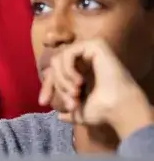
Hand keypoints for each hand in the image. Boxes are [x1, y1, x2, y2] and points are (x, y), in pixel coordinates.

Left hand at [38, 39, 153, 137]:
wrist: (118, 109)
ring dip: (63, 79)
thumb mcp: (78, 112)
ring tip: (75, 92)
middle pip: (54, 65)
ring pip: (59, 59)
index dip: (47, 86)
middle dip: (58, 85)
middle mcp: (86, 58)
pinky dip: (68, 69)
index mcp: (82, 70)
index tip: (43, 103)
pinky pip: (69, 53)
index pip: (54, 72)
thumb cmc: (102, 111)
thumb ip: (68, 112)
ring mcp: (90, 50)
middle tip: (70, 100)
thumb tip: (60, 116)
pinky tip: (80, 82)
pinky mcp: (96, 44)